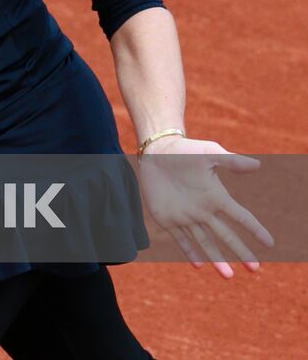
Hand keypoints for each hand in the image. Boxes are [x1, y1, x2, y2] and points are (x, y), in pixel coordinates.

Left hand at [138, 135, 273, 277]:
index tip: (270, 244)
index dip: (255, 230)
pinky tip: (199, 265)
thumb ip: (231, 161)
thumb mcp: (209, 154)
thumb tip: (257, 164)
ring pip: (205, 242)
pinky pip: (181, 238)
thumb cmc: (185, 150)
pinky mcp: (167, 218)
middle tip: (255, 270)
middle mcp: (204, 210)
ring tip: (229, 276)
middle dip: (241, 252)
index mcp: (217, 197)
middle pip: (226, 236)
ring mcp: (186, 216)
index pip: (241, 217)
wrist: (156, 151)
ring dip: (217, 259)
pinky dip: (189, 251)